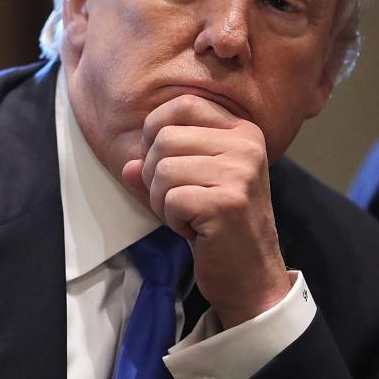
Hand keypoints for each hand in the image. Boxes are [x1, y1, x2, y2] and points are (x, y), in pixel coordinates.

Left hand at [121, 94, 291, 327]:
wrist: (250, 274)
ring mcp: (240, 173)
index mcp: (241, 131)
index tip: (162, 162)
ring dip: (162, 200)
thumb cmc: (219, 225)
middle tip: (177, 200)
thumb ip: (158, 167)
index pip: (183, 104)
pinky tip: (195, 229)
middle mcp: (246, 145)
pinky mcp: (228, 202)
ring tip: (188, 215)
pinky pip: (171, 199)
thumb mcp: (192, 185)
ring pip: (162, 169)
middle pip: (164, 138)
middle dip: (155, 176)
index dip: (156, 131)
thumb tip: (128, 164)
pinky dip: (172, 219)